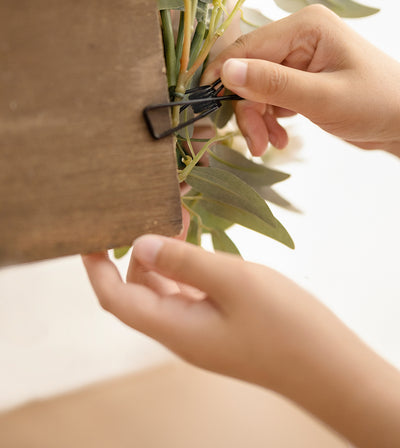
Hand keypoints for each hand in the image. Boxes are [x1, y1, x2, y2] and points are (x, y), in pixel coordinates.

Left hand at [82, 235, 399, 447]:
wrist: (328, 367)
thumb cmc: (285, 326)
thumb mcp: (234, 282)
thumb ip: (184, 261)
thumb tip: (139, 244)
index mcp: (175, 328)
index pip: (116, 298)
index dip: (96, 269)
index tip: (88, 237)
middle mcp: (181, 331)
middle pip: (139, 291)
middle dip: (138, 251)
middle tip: (154, 211)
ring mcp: (201, 329)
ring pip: (165, 288)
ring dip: (166, 255)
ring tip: (181, 219)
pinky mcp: (220, 323)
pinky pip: (190, 291)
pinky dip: (187, 265)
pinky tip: (200, 242)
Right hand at [203, 5, 399, 156]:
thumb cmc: (376, 104)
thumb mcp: (322, 97)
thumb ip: (273, 84)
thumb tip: (226, 72)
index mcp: (305, 27)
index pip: (248, 47)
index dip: (223, 76)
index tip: (204, 105)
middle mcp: (298, 37)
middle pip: (249, 71)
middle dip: (247, 109)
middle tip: (254, 143)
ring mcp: (299, 58)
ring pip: (257, 88)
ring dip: (258, 118)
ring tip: (269, 145)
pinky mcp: (301, 78)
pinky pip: (271, 97)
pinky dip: (270, 119)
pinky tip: (280, 138)